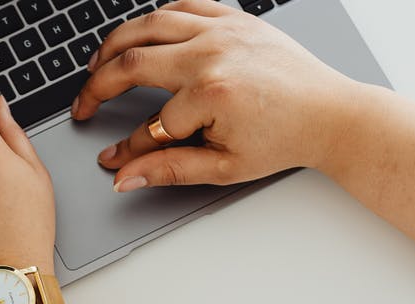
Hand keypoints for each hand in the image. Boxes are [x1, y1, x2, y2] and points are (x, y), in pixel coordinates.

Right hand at [71, 0, 361, 190]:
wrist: (329, 113)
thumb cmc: (283, 139)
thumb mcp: (223, 167)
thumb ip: (168, 170)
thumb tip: (124, 176)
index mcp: (211, 94)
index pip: (150, 124)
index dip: (127, 147)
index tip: (111, 157)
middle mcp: (212, 54)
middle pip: (132, 62)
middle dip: (98, 86)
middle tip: (84, 104)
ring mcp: (223, 30)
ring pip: (147, 25)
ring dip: (114, 45)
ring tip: (97, 66)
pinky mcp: (233, 18)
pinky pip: (180, 7)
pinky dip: (153, 20)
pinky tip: (138, 38)